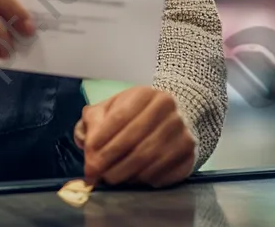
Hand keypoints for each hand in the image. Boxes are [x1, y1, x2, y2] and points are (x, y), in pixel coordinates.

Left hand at [74, 86, 196, 187]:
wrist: (177, 116)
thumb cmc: (137, 114)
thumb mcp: (114, 107)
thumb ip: (94, 120)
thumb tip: (85, 142)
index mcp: (145, 93)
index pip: (119, 117)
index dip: (100, 140)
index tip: (87, 159)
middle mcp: (167, 109)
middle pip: (132, 141)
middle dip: (108, 161)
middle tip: (95, 175)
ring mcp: (181, 131)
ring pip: (146, 160)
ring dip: (123, 174)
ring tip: (110, 178)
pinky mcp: (188, 153)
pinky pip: (161, 174)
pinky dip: (142, 181)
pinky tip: (132, 179)